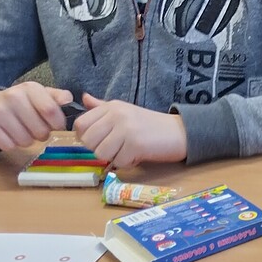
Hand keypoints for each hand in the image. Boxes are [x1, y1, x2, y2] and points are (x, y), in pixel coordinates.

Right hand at [0, 81, 70, 149]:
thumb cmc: (19, 103)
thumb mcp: (38, 95)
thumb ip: (57, 97)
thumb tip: (68, 100)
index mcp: (30, 88)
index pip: (51, 111)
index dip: (57, 124)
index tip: (55, 125)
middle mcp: (13, 96)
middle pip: (40, 131)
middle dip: (41, 134)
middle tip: (33, 127)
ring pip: (26, 141)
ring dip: (26, 140)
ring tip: (20, 130)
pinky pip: (9, 146)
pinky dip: (11, 144)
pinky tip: (7, 134)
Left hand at [71, 93, 187, 169]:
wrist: (180, 132)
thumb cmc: (150, 124)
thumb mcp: (124, 111)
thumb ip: (102, 107)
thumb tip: (84, 98)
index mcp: (111, 106)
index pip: (80, 124)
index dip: (85, 137)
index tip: (99, 141)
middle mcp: (116, 115)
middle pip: (88, 141)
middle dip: (99, 150)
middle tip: (115, 149)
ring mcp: (126, 129)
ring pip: (101, 153)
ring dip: (113, 158)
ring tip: (127, 152)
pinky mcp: (136, 144)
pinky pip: (118, 162)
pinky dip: (127, 163)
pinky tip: (137, 155)